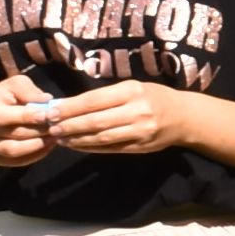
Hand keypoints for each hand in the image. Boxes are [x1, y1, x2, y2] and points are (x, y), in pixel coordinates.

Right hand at [0, 72, 59, 167]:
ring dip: (38, 145)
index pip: (3, 116)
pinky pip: (16, 161)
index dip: (27, 117)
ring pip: (13, 150)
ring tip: (56, 137)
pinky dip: (35, 155)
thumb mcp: (16, 85)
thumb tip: (46, 101)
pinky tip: (49, 146)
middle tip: (59, 126)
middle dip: (39, 131)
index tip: (48, 115)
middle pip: (13, 134)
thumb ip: (29, 91)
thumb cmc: (7, 96)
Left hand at [41, 80, 200, 155]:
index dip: (70, 107)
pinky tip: (77, 145)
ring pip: (101, 137)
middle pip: (95, 120)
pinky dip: (90, 147)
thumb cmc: (154, 97)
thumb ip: (107, 96)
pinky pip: (110, 148)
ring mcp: (139, 131)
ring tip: (59, 138)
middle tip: (50, 126)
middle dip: (70, 124)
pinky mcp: (140, 147)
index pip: (94, 100)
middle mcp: (137, 111)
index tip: (51, 111)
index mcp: (132, 91)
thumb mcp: (133, 87)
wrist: (184, 117)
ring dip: (77, 139)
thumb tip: (70, 105)